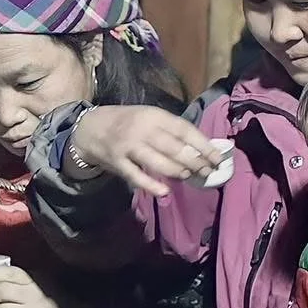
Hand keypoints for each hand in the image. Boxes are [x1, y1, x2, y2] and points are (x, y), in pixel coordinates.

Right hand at [67, 104, 226, 196]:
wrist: (90, 127)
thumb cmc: (127, 123)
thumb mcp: (149, 117)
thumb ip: (170, 131)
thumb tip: (200, 149)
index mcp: (154, 115)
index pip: (184, 130)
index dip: (203, 145)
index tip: (217, 158)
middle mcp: (142, 129)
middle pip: (174, 148)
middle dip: (194, 161)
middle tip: (208, 172)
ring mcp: (128, 146)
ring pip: (158, 162)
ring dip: (177, 171)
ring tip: (188, 176)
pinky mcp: (117, 162)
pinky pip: (136, 176)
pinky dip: (151, 185)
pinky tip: (165, 192)